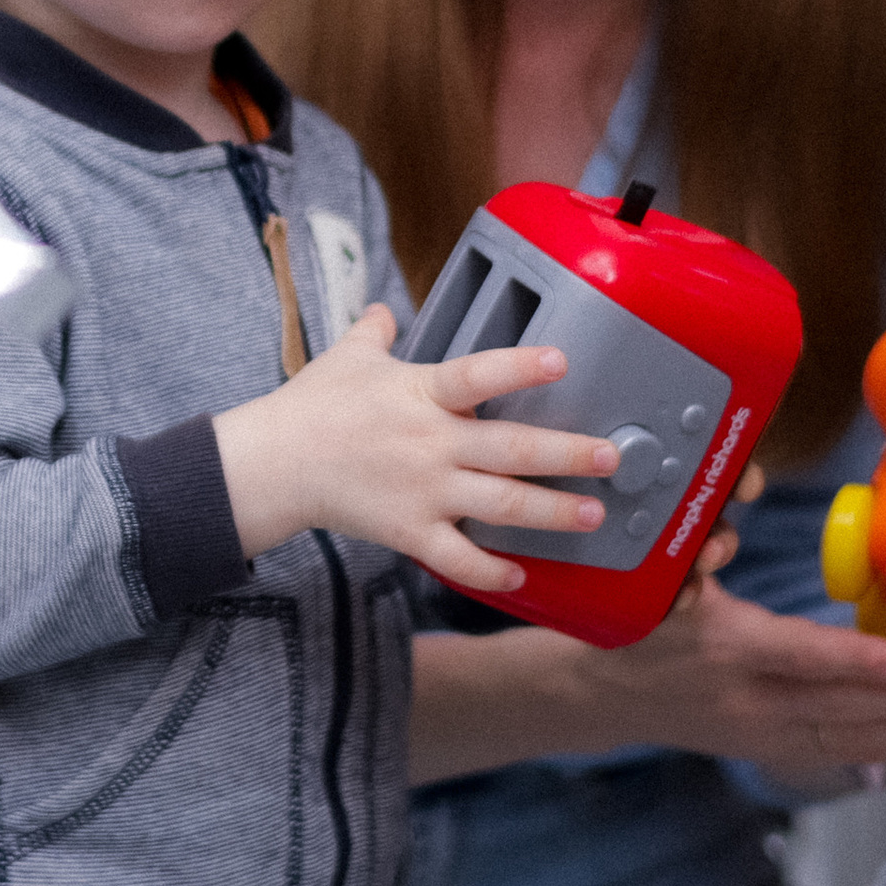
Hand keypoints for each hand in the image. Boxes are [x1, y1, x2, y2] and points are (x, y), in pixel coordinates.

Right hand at [212, 303, 617, 590]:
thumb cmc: (312, 404)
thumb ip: (376, 332)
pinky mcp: (410, 532)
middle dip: (567, 455)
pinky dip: (491, 571)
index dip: (519, 367)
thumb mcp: (347, 356)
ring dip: (551, 512)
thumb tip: (385, 310)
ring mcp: (424, 492)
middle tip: (610, 457)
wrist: (275, 463)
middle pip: (510, 449)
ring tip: (591, 515)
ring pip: (500, 506)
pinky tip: (520, 575)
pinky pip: (458, 560)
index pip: (476, 375)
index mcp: (420, 393)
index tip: (561, 361)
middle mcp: (430, 444)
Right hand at [407, 578, 885, 785]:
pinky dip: (879, 748)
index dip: (855, 662)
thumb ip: (699, 534)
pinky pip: (830, 752)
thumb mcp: (655, 571)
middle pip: (833, 708)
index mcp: (717, 647)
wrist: (596, 692)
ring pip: (840, 737)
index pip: (797, 657)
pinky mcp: (760, 747)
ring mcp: (752, 732)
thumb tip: (740, 492)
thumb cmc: (629, 618)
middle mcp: (739, 698)